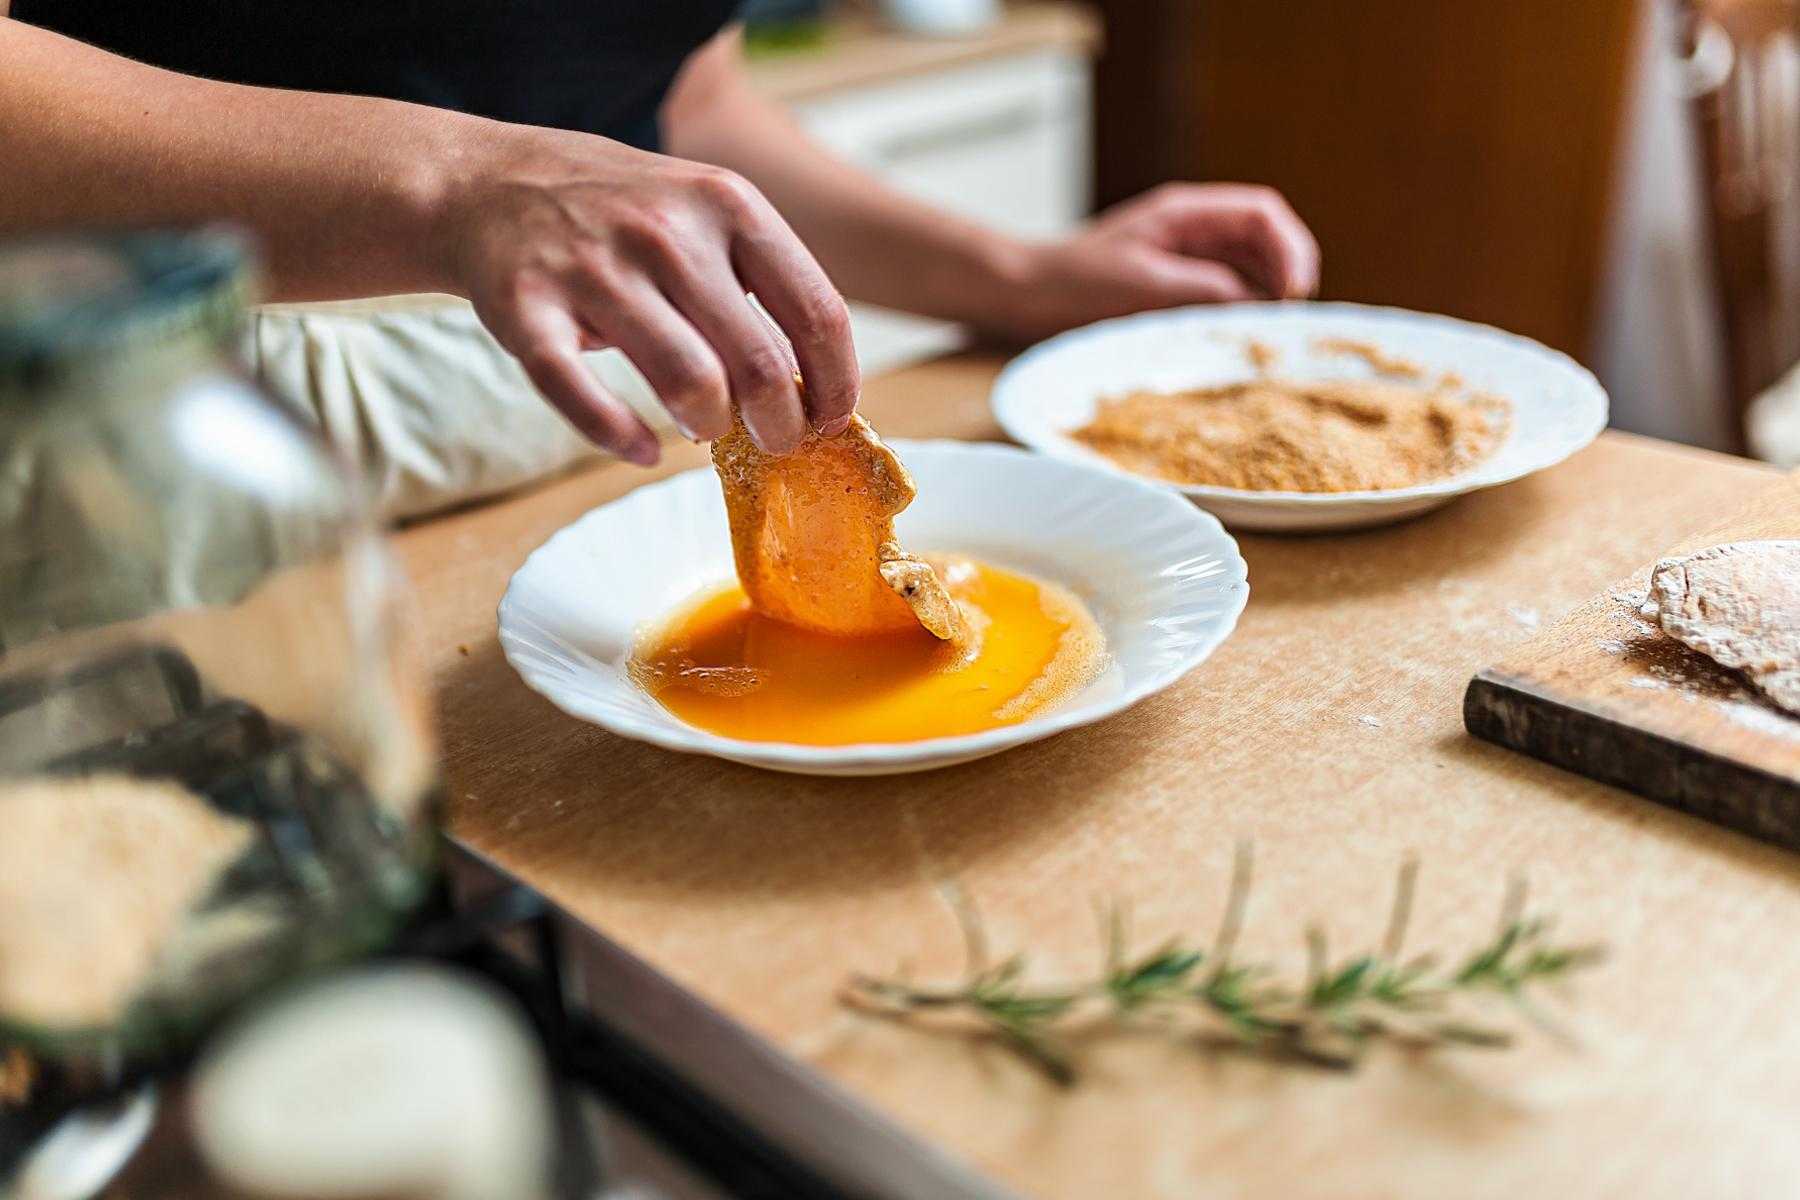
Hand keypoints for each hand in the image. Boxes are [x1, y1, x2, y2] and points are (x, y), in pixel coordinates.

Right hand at [433, 125, 859, 462]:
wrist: (489, 183)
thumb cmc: (621, 215)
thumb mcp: (701, 212)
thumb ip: (758, 282)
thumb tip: (816, 384)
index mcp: (727, 205)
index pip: (816, 312)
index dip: (836, 384)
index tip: (831, 421)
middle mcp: (664, 230)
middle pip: (761, 365)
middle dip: (779, 426)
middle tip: (772, 442)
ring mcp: (592, 268)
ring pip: (690, 384)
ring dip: (709, 425)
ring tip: (704, 426)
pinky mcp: (526, 310)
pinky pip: (583, 395)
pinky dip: (620, 437)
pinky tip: (641, 449)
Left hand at [984, 183, 1319, 341]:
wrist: (1025, 295)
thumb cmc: (1073, 283)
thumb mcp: (1142, 285)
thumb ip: (1201, 289)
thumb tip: (1256, 302)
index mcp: (1185, 213)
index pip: (1261, 214)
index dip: (1289, 249)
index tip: (1295, 292)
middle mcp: (1193, 230)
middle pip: (1265, 240)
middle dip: (1288, 274)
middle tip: (1294, 320)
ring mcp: (1186, 258)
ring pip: (1251, 271)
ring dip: (1267, 298)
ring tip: (1273, 335)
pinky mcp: (1176, 288)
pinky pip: (1225, 296)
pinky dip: (1241, 314)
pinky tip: (1243, 340)